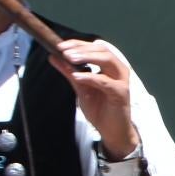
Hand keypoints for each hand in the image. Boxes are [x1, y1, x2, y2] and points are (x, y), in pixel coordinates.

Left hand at [54, 37, 139, 158]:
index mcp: (110, 66)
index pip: (95, 48)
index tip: (60, 45)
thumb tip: (53, 57)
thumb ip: (69, 72)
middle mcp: (118, 70)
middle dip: (81, 48)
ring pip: (107, 60)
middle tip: (63, 50)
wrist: (112, 131)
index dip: (78, 44)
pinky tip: (77, 76)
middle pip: (102, 50)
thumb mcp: (81, 88)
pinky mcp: (120, 93)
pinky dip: (90, 76)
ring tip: (69, 58)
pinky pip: (105, 82)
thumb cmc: (100, 109)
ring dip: (87, 57)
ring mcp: (121, 81)